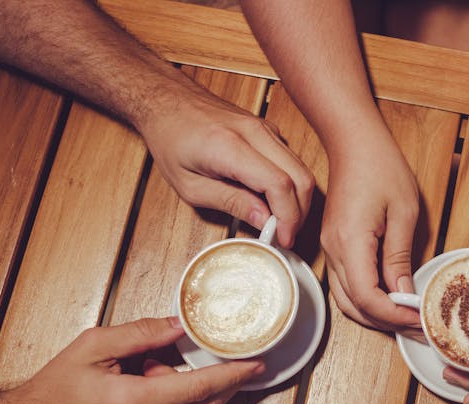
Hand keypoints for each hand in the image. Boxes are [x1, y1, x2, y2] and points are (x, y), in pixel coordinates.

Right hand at [0, 317, 263, 403]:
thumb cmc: (53, 390)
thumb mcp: (92, 346)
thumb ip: (141, 333)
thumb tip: (179, 325)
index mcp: (130, 403)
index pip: (198, 389)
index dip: (233, 375)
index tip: (257, 363)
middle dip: (228, 385)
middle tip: (240, 363)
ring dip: (195, 395)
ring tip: (156, 371)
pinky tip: (152, 390)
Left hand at [138, 79, 314, 247]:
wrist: (167, 99)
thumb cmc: (170, 138)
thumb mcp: (190, 185)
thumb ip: (230, 202)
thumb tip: (263, 219)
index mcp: (231, 146)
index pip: (279, 184)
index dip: (287, 217)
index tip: (283, 238)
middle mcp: (255, 132)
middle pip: (301, 177)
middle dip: (299, 213)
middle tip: (285, 235)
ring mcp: (265, 128)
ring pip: (301, 169)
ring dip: (297, 200)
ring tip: (278, 222)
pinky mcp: (267, 129)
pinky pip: (291, 161)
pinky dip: (290, 184)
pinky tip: (272, 201)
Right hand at [321, 134, 421, 329]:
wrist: (354, 142)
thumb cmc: (380, 167)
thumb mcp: (403, 212)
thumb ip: (400, 258)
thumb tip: (404, 294)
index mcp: (350, 242)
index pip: (367, 298)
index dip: (394, 315)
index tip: (419, 317)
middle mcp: (332, 250)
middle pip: (353, 306)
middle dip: (386, 323)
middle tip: (419, 326)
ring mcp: (330, 249)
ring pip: (347, 300)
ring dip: (375, 315)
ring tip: (407, 317)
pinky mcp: (334, 246)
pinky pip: (346, 284)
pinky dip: (366, 300)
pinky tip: (390, 299)